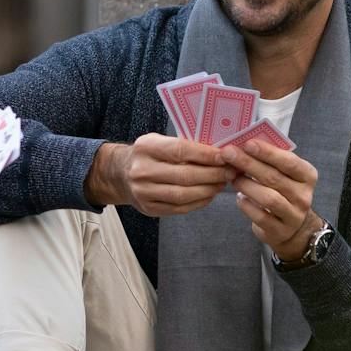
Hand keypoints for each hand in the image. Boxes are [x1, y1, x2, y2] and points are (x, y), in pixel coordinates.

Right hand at [91, 133, 230, 216]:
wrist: (119, 174)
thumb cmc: (147, 154)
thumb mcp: (158, 141)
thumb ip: (183, 145)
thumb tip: (219, 152)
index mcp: (146, 148)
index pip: (181, 151)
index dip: (206, 155)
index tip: (226, 156)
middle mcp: (142, 171)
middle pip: (185, 175)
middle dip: (213, 174)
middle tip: (231, 171)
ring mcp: (143, 192)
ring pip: (183, 195)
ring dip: (208, 189)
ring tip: (222, 183)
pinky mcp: (149, 209)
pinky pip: (180, 208)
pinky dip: (199, 202)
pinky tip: (210, 194)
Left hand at [223, 139, 322, 261]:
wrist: (292, 227)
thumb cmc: (283, 192)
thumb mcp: (284, 175)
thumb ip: (270, 161)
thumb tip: (242, 144)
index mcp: (307, 176)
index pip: (289, 161)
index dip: (268, 152)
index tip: (247, 143)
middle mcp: (304, 196)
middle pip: (274, 178)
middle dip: (248, 164)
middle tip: (228, 154)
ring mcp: (293, 215)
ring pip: (268, 198)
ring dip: (246, 185)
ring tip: (232, 177)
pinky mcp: (280, 231)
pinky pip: (260, 216)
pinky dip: (246, 205)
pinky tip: (239, 197)